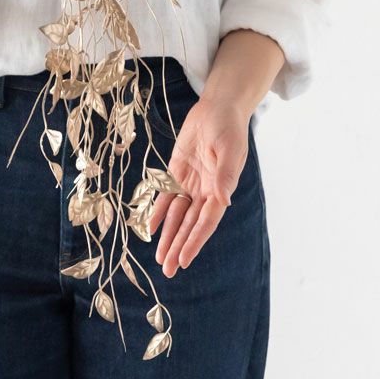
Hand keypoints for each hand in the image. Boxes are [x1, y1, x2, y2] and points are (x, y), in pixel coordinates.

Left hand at [149, 98, 249, 277]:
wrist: (217, 108)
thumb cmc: (228, 127)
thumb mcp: (229, 149)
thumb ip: (226, 175)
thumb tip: (224, 201)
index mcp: (220, 189)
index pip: (205, 222)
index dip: (194, 241)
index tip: (183, 260)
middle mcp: (205, 191)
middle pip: (189, 224)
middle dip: (179, 247)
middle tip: (168, 270)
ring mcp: (191, 182)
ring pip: (176, 215)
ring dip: (168, 236)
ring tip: (160, 259)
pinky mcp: (177, 172)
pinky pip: (166, 196)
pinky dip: (158, 212)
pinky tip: (150, 228)